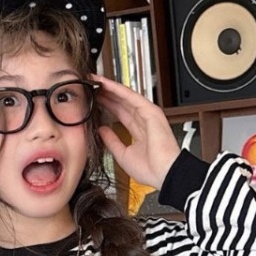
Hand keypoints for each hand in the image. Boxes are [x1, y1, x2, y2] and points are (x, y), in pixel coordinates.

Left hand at [91, 74, 179, 190]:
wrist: (164, 173)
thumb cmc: (151, 169)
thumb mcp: (122, 154)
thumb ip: (112, 141)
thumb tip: (101, 130)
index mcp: (139, 132)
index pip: (120, 114)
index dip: (107, 106)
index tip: (93, 101)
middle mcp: (144, 121)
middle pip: (122, 103)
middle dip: (107, 94)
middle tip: (90, 86)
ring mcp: (148, 115)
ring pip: (126, 97)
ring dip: (110, 88)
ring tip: (95, 81)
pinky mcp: (150, 111)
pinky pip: (131, 97)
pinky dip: (118, 89)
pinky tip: (106, 84)